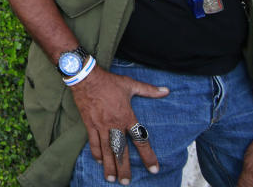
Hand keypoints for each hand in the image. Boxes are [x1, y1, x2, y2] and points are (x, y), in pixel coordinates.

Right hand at [70, 66, 168, 183]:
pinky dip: (96, 153)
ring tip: (111, 178)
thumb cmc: (108, 81)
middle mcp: (114, 124)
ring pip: (106, 150)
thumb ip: (148, 90)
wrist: (85, 77)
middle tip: (127, 182)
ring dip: (109, 165)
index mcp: (127, 116)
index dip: (148, 156)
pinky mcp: (90, 124)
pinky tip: (99, 161)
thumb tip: (166, 91)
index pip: (140, 140)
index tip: (153, 169)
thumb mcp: (130, 84)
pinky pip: (93, 142)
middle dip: (124, 167)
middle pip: (121, 150)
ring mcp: (101, 126)